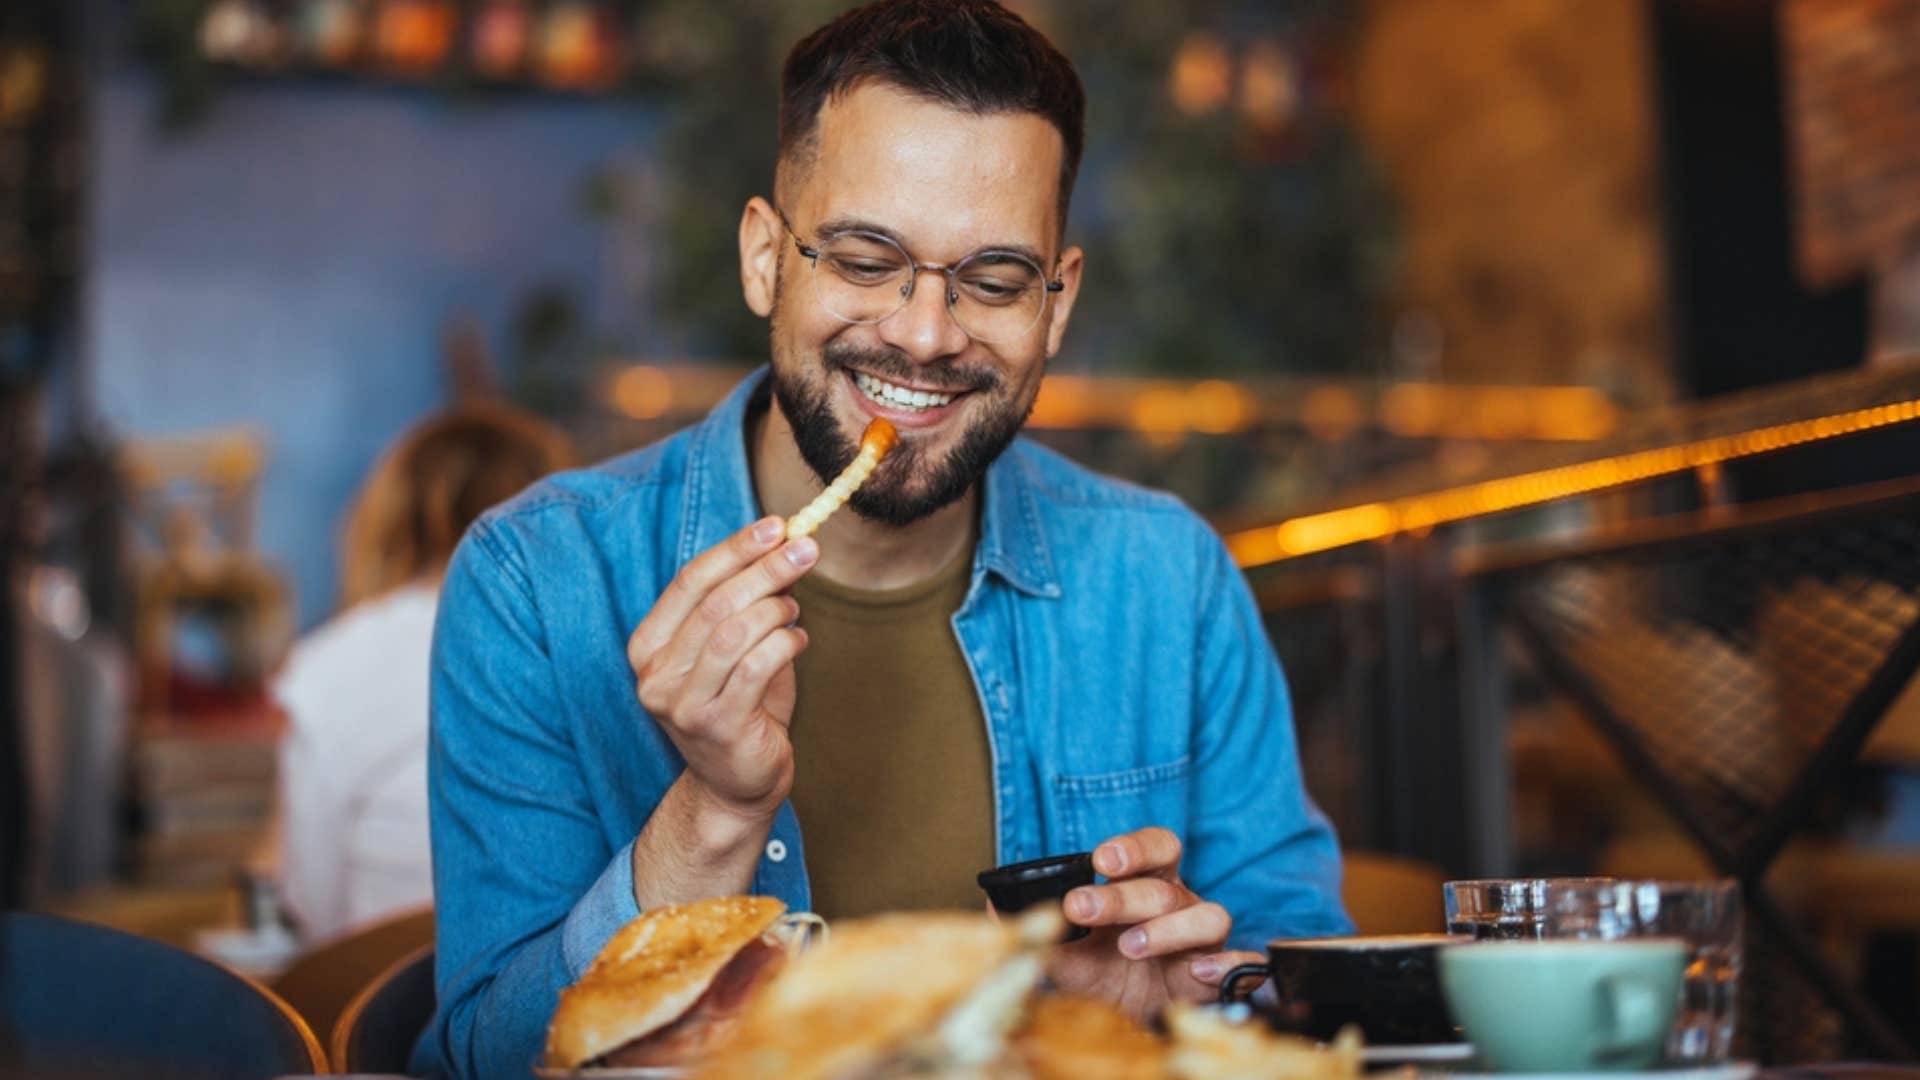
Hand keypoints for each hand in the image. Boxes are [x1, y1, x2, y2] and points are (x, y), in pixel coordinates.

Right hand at [628, 515, 816, 822]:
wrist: (735, 783)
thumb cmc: (737, 704)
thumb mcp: (729, 648)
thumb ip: (742, 603)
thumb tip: (782, 545)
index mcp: (648, 646)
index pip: (690, 581)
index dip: (735, 549)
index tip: (776, 525)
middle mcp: (655, 675)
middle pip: (716, 603)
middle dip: (766, 569)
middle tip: (806, 548)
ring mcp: (681, 704)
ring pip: (736, 632)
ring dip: (777, 609)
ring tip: (794, 610)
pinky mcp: (717, 726)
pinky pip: (758, 666)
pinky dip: (786, 643)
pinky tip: (797, 640)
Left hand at [1047, 827, 1262, 1022]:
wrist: (1130, 1020)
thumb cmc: (1106, 972)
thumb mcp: (1070, 957)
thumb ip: (1044, 935)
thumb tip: (1001, 916)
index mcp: (1147, 885)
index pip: (1155, 848)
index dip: (1134, 848)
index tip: (1100, 858)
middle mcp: (1179, 905)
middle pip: (1164, 887)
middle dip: (1121, 896)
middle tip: (1081, 908)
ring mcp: (1202, 940)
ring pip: (1208, 916)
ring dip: (1168, 929)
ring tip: (1130, 946)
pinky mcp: (1219, 976)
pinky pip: (1242, 964)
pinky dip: (1226, 965)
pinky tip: (1198, 971)